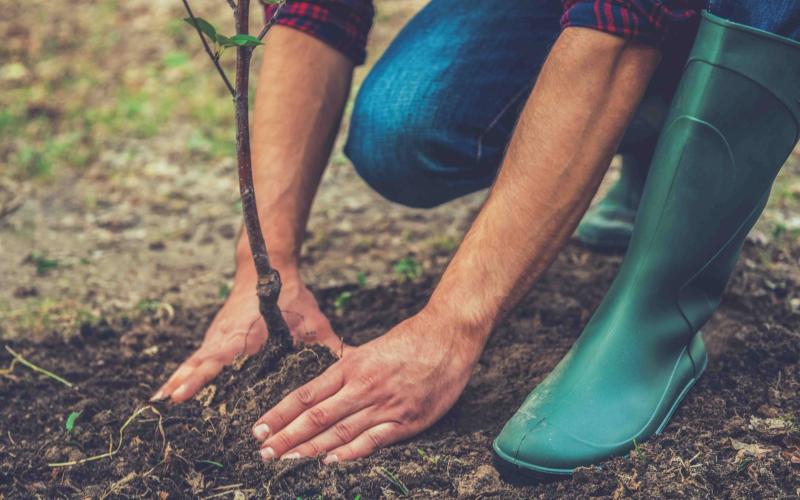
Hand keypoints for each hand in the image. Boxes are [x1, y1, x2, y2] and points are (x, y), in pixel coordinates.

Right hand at [152, 266, 343, 403]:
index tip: (181, 393)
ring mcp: (218, 335)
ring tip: (159, 402)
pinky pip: (198, 356)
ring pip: (195, 360)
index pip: (219, 359)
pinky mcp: (217, 336)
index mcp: (246, 335)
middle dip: (183, 383)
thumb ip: (330, 345)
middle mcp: (226, 336)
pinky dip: (184, 371)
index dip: (200, 377)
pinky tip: (172, 389)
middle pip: (200, 363)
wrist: (266, 266)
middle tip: (163, 405)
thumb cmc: (292, 296)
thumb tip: (353, 365)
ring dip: (178, 379)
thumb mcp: (313, 321)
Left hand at [251, 308, 486, 461]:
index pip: (306, 394)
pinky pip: (374, 440)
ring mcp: (385, 405)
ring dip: (310, 448)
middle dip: (286, 436)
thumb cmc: (410, 340)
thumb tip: (323, 380)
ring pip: (339, 431)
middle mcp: (363, 386)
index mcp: (351, 367)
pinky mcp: (407, 421)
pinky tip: (330, 462)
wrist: (448, 336)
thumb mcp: (371, 348)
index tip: (259, 428)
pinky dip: (350, 452)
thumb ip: (348, 367)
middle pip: (316, 416)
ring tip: (286, 460)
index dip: (281, 413)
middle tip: (263, 452)